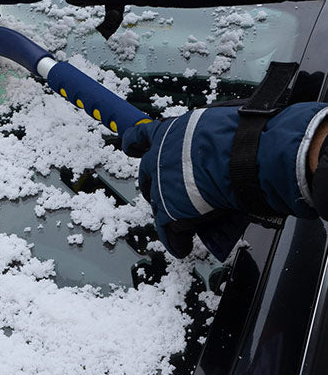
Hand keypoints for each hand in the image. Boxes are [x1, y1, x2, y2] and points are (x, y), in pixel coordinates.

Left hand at [121, 102, 327, 258]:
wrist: (243, 156)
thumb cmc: (239, 135)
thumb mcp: (212, 126)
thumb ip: (202, 137)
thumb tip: (213, 142)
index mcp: (168, 132)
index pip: (141, 136)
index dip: (134, 142)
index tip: (130, 146)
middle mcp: (158, 158)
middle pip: (148, 174)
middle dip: (156, 182)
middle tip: (168, 190)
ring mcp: (161, 185)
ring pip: (157, 203)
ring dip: (167, 212)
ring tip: (179, 221)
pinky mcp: (170, 211)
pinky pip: (168, 231)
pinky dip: (176, 241)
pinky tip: (182, 248)